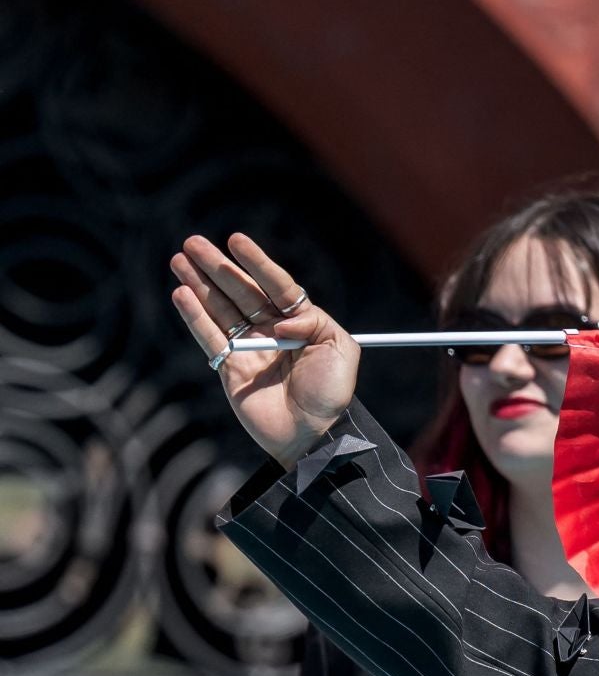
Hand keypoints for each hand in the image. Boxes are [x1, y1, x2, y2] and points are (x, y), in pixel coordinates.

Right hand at [170, 233, 360, 468]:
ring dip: (199, 284)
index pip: (276, 285)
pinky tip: (181, 294)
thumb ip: (315, 323)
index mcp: (301, 323)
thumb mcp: (341, 350)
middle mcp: (272, 330)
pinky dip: (194, 316)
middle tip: (193, 242)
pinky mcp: (230, 368)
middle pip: (241, 292)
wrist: (314, 435)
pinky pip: (209, 337)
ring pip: (220, 309)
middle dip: (218, 267)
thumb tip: (281, 321)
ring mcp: (249, 348)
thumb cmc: (332, 394)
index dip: (256, 263)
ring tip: (179, 259)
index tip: (236, 240)